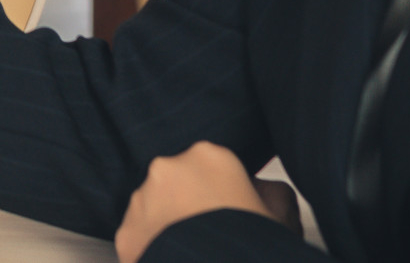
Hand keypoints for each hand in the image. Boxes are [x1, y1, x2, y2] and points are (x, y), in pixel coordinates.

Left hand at [116, 142, 281, 262]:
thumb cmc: (253, 248)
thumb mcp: (283, 215)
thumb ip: (270, 191)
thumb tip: (257, 188)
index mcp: (209, 156)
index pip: (212, 168)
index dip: (222, 193)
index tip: (229, 214)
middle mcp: (168, 168)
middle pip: (178, 185)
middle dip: (190, 206)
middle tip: (209, 236)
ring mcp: (142, 200)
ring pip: (153, 208)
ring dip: (167, 226)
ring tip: (193, 252)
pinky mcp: (125, 232)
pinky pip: (138, 238)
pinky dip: (152, 250)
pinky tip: (176, 261)